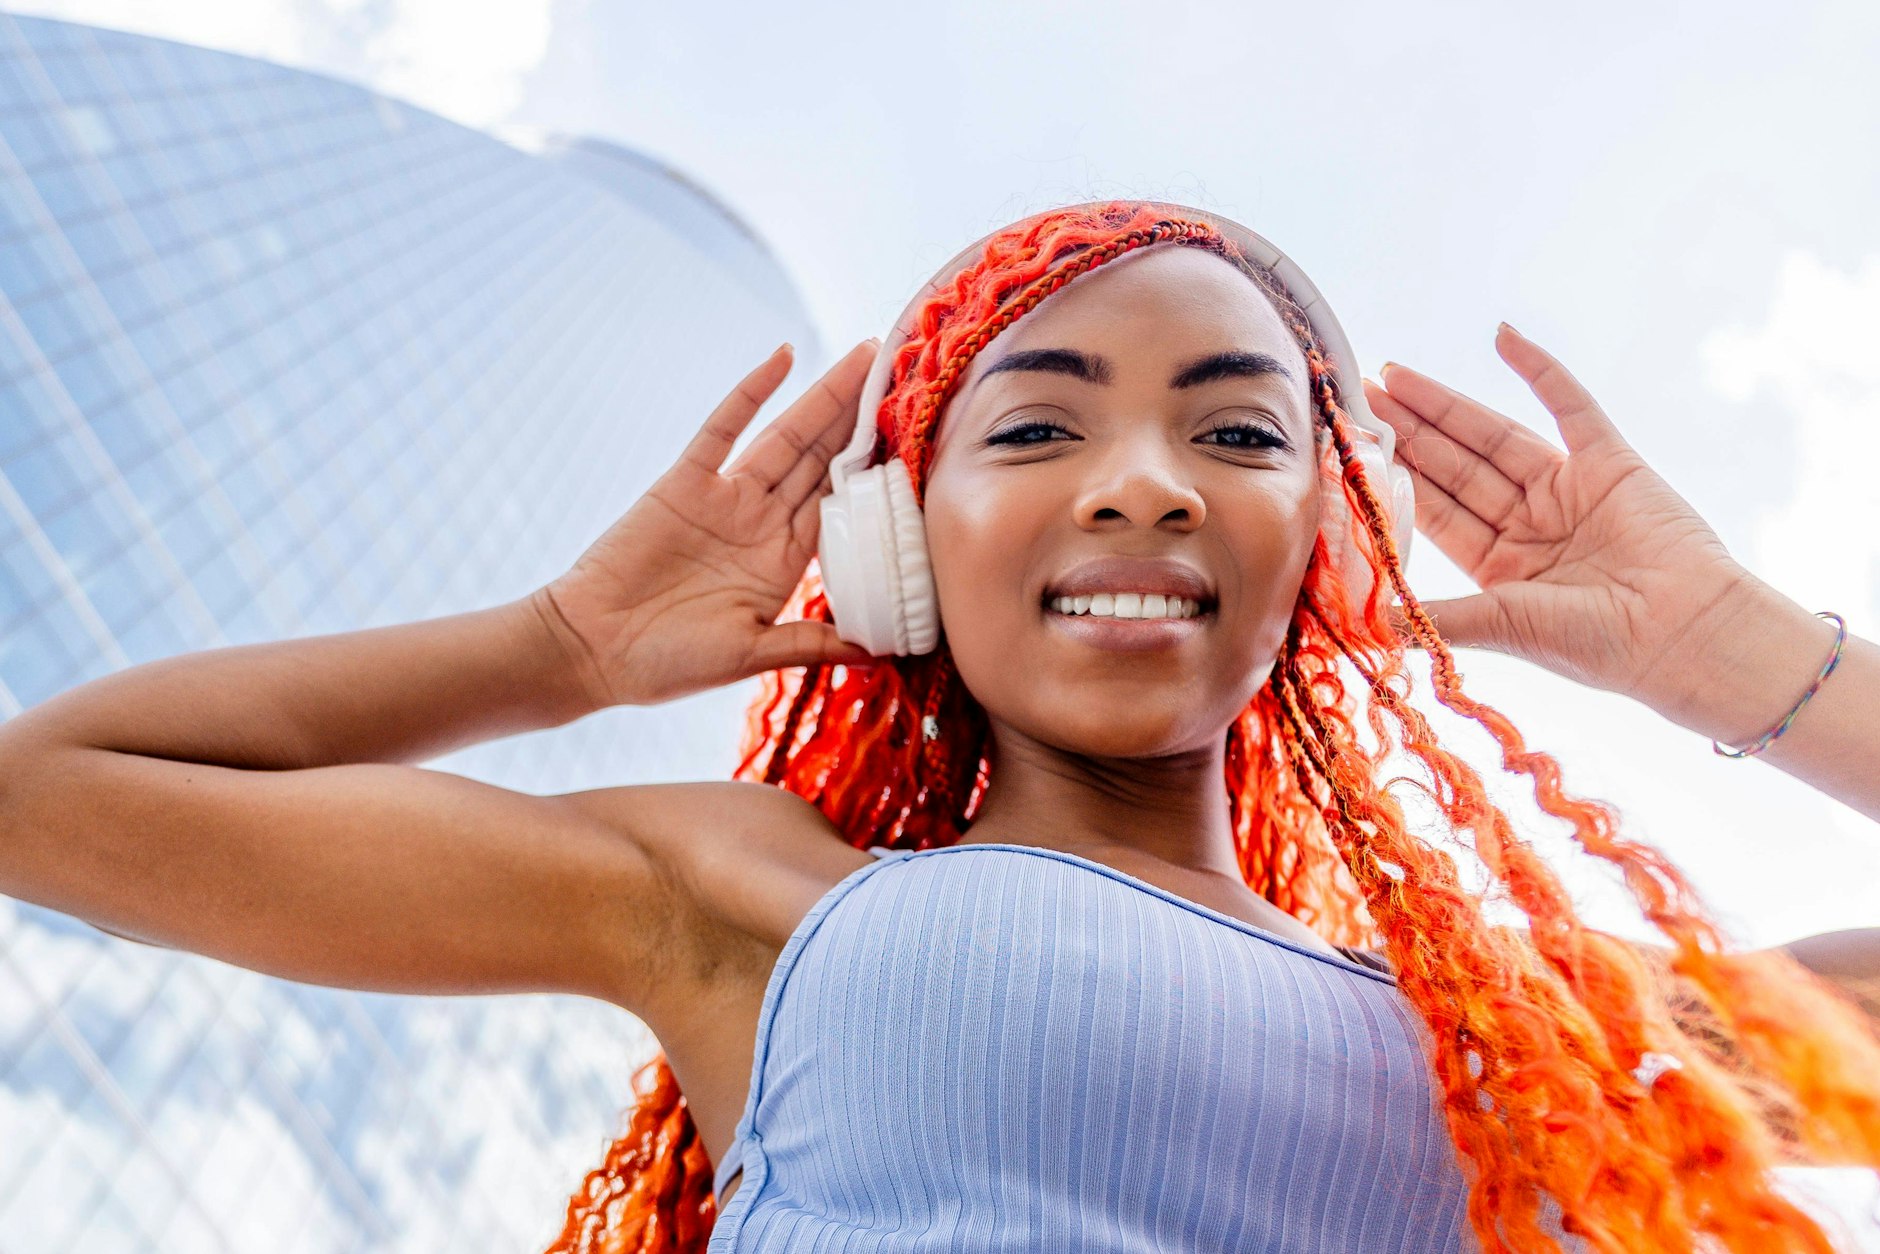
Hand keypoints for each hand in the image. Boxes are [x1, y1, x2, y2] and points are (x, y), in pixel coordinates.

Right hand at [538, 339, 883, 708]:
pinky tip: (784, 358)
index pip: (840, 505)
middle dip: (858, 418)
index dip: (874, 472)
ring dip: (823, 397)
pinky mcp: (683, 482)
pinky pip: (724, 427)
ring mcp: (724, 498)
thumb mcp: (751, 656)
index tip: (915, 441)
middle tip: (898, 372)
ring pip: (786, 436)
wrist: (590, 650)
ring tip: (862, 357)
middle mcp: (759, 522)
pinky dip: (752, 391)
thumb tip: (882, 654)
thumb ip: (812, 644)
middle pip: (821, 460)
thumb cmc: (665, 663)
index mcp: (781, 562)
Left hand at [1361, 323, 1756, 713]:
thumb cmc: (1596, 644)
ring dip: (1446, 404)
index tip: (1352, 447)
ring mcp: (1569, 491)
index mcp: (1502, 566)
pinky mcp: (1611, 462)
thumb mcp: (1502, 628)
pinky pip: (1569, 404)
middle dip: (1409, 430)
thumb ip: (1436, 618)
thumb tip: (1366, 627)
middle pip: (1457, 466)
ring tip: (1395, 373)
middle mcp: (1530, 525)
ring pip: (1494, 435)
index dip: (1396, 477)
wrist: (1685, 635)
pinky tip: (1502, 336)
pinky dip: (1538, 369)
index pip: (1437, 510)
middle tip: (1362, 392)